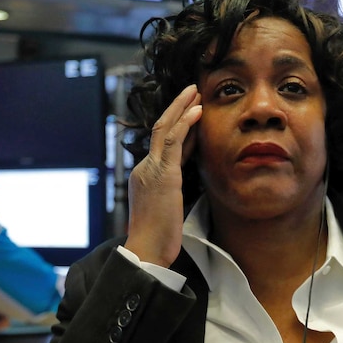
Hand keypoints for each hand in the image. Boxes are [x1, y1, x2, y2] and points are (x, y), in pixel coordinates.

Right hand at [125, 85, 201, 266]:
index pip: (164, 145)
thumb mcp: (168, 209)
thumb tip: (184, 184)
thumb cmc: (158, 238)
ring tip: (196, 92)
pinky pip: (173, 141)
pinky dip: (185, 123)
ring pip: (165, 128)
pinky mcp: (162, 174)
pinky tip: (197, 111)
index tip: (193, 114)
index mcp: (145, 176)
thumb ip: (173, 191)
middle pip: (160, 129)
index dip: (181, 127)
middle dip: (177, 108)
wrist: (147, 251)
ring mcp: (152, 169)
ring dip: (182, 107)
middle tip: (192, 91)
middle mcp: (145, 168)